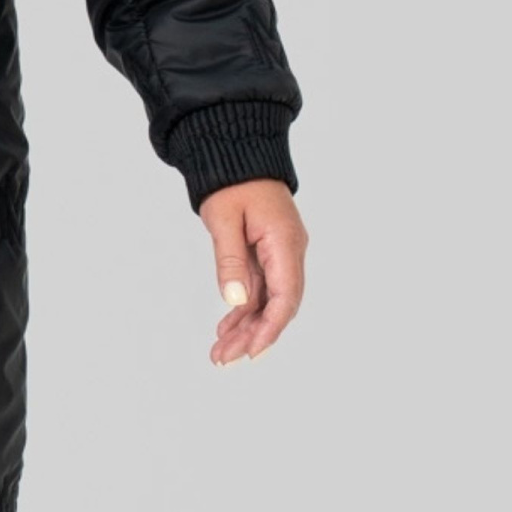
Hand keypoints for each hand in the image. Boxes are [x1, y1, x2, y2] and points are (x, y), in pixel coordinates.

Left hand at [199, 178, 307, 365]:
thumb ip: (230, 260)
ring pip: (268, 300)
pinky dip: (244, 308)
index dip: (271, 328)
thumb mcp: (224, 219)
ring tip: (221, 350)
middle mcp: (290, 251)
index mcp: (285, 242)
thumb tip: (235, 301)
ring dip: (247, 326)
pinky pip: (260, 287)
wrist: (238, 154)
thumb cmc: (232, 181)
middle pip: (279, 304)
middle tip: (224, 358)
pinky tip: (227, 326)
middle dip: (254, 335)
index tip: (251, 352)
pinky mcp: (269, 252)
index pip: (286, 297)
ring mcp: (281, 252)